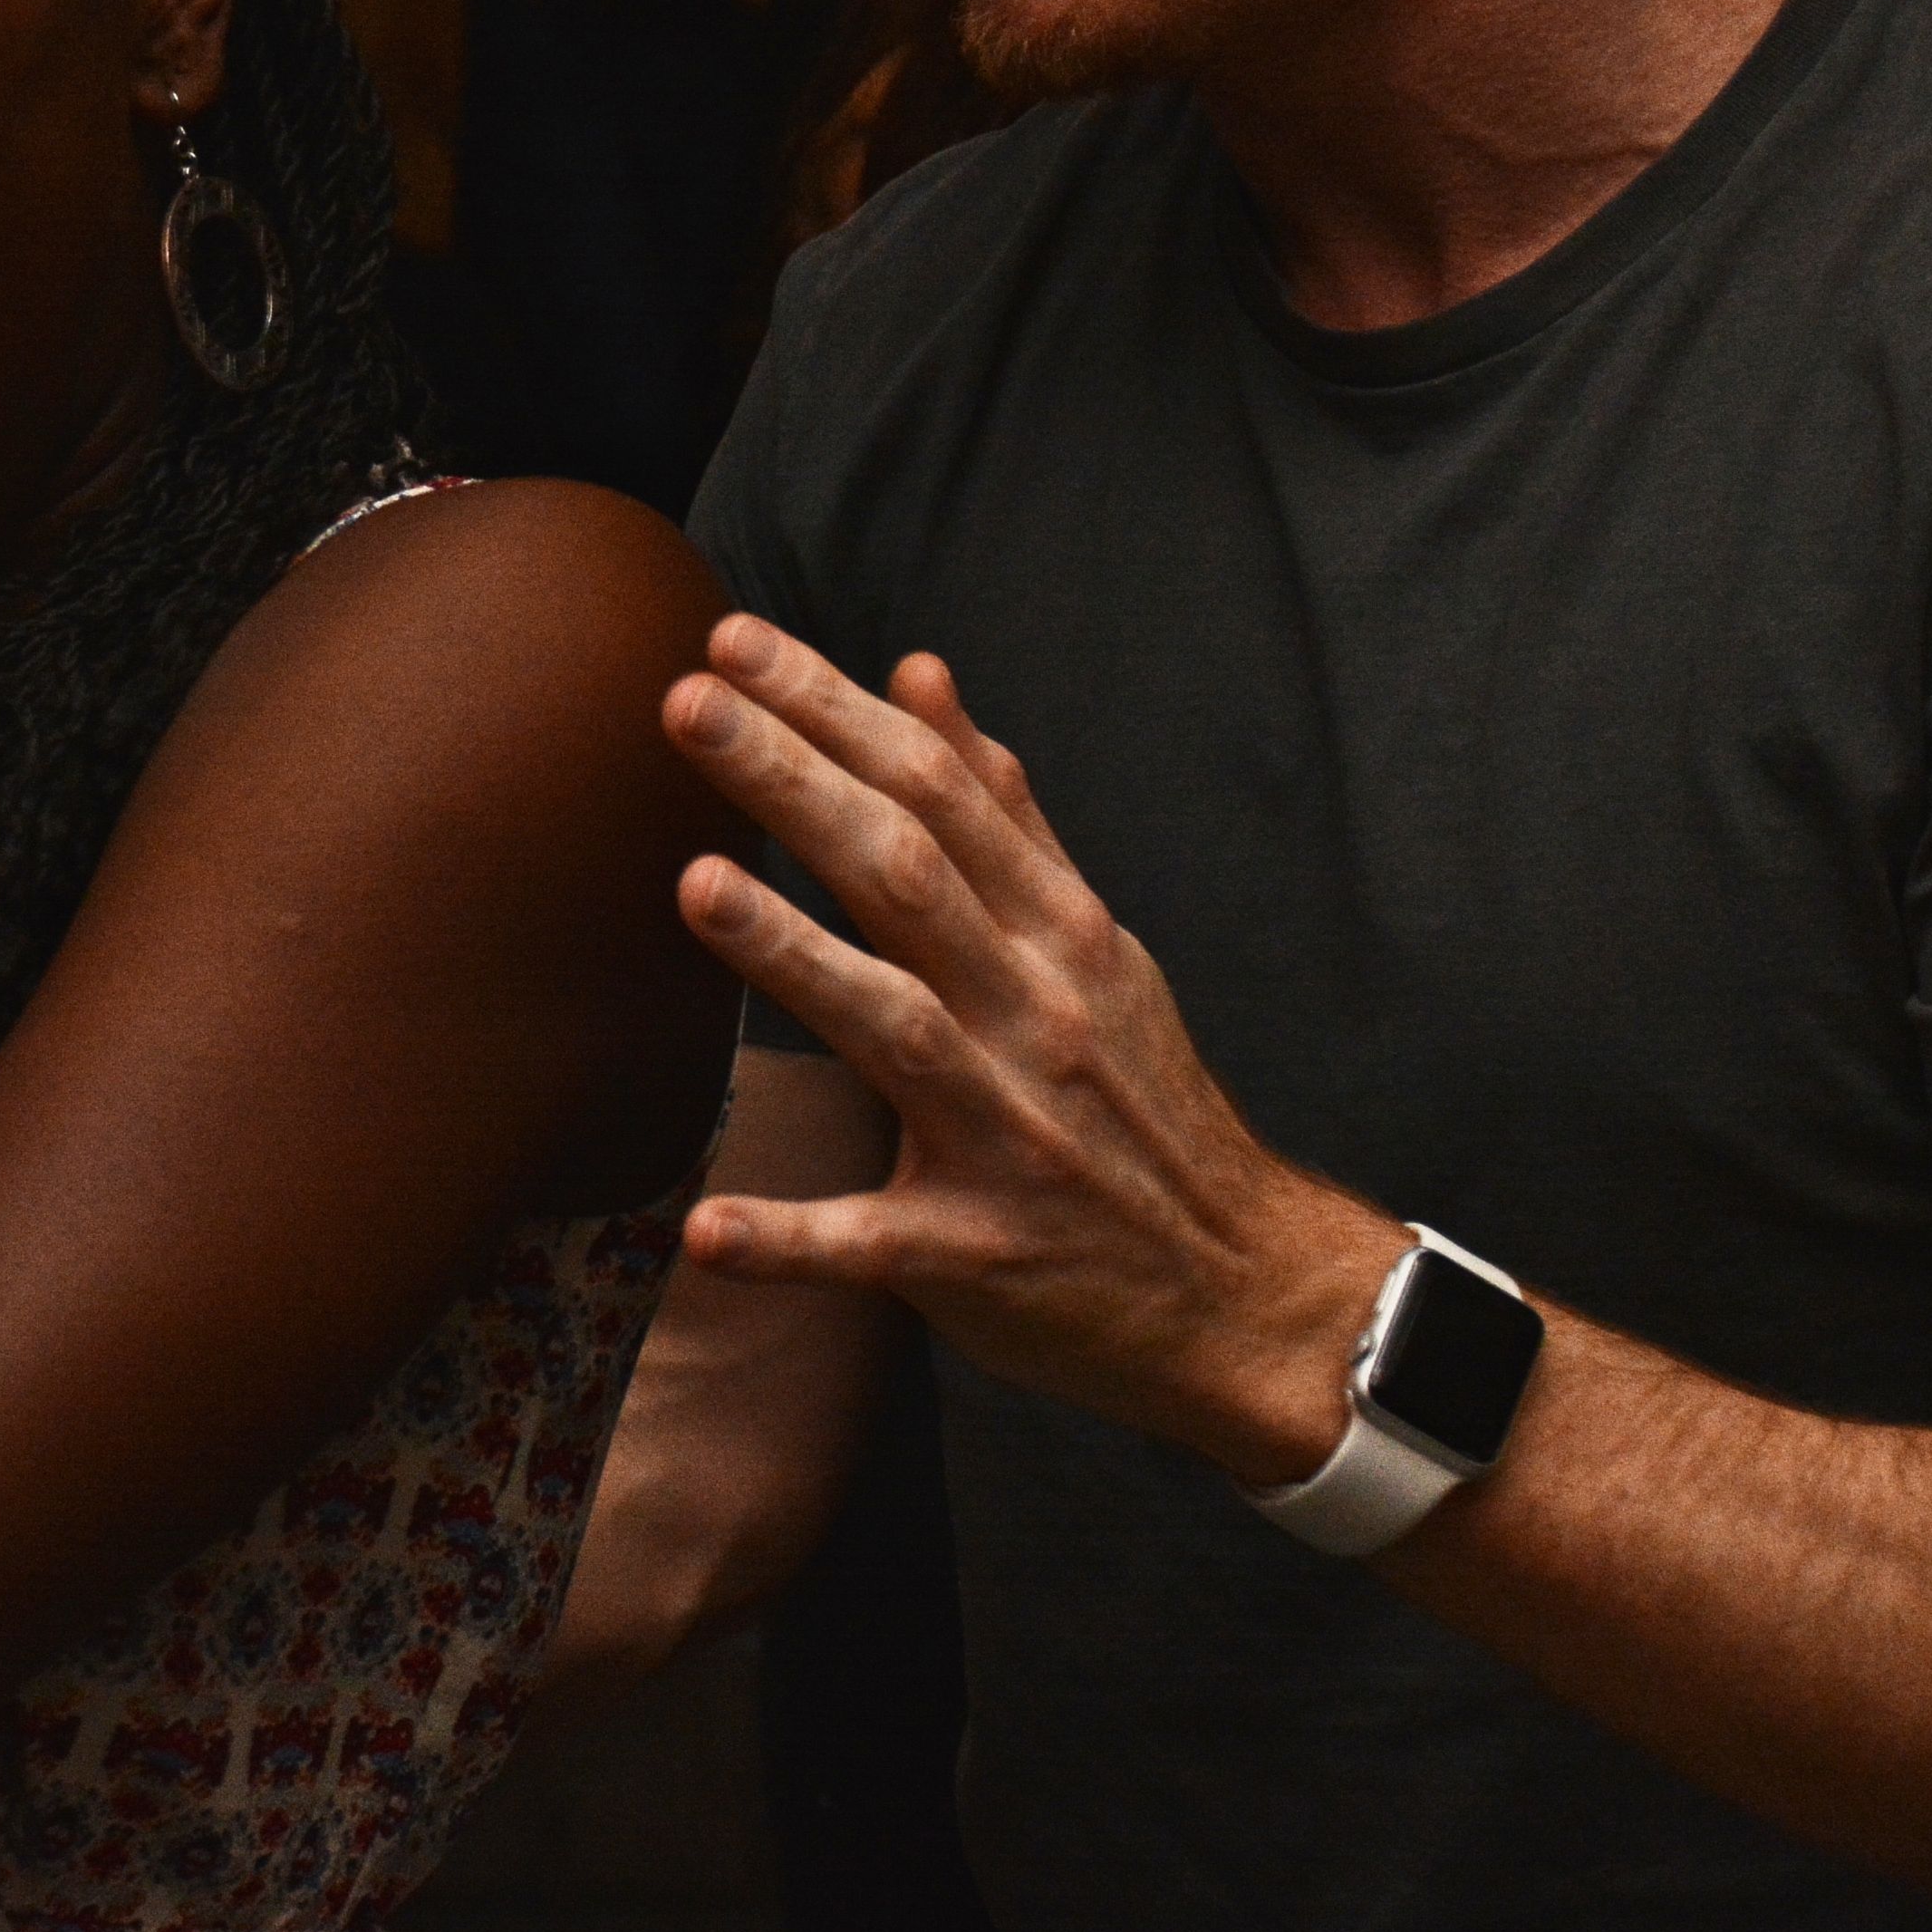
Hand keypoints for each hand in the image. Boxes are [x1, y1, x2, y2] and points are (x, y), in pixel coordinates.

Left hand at [659, 617, 1402, 1482]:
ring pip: (896, 1032)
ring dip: (795, 958)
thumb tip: (918, 674)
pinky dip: (792, 1239)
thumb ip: (1000, 812)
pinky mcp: (975, 1257)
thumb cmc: (1139, 1101)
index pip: (938, 793)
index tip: (733, 642)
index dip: (835, 712)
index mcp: (1058, 935)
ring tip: (694, 884)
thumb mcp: (1089, 940)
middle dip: (797, 784)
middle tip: (688, 702)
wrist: (1244, 1290)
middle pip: (907, 879)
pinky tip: (706, 1228)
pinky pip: (872, 1246)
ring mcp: (1009, 1139)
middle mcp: (1035, 1017)